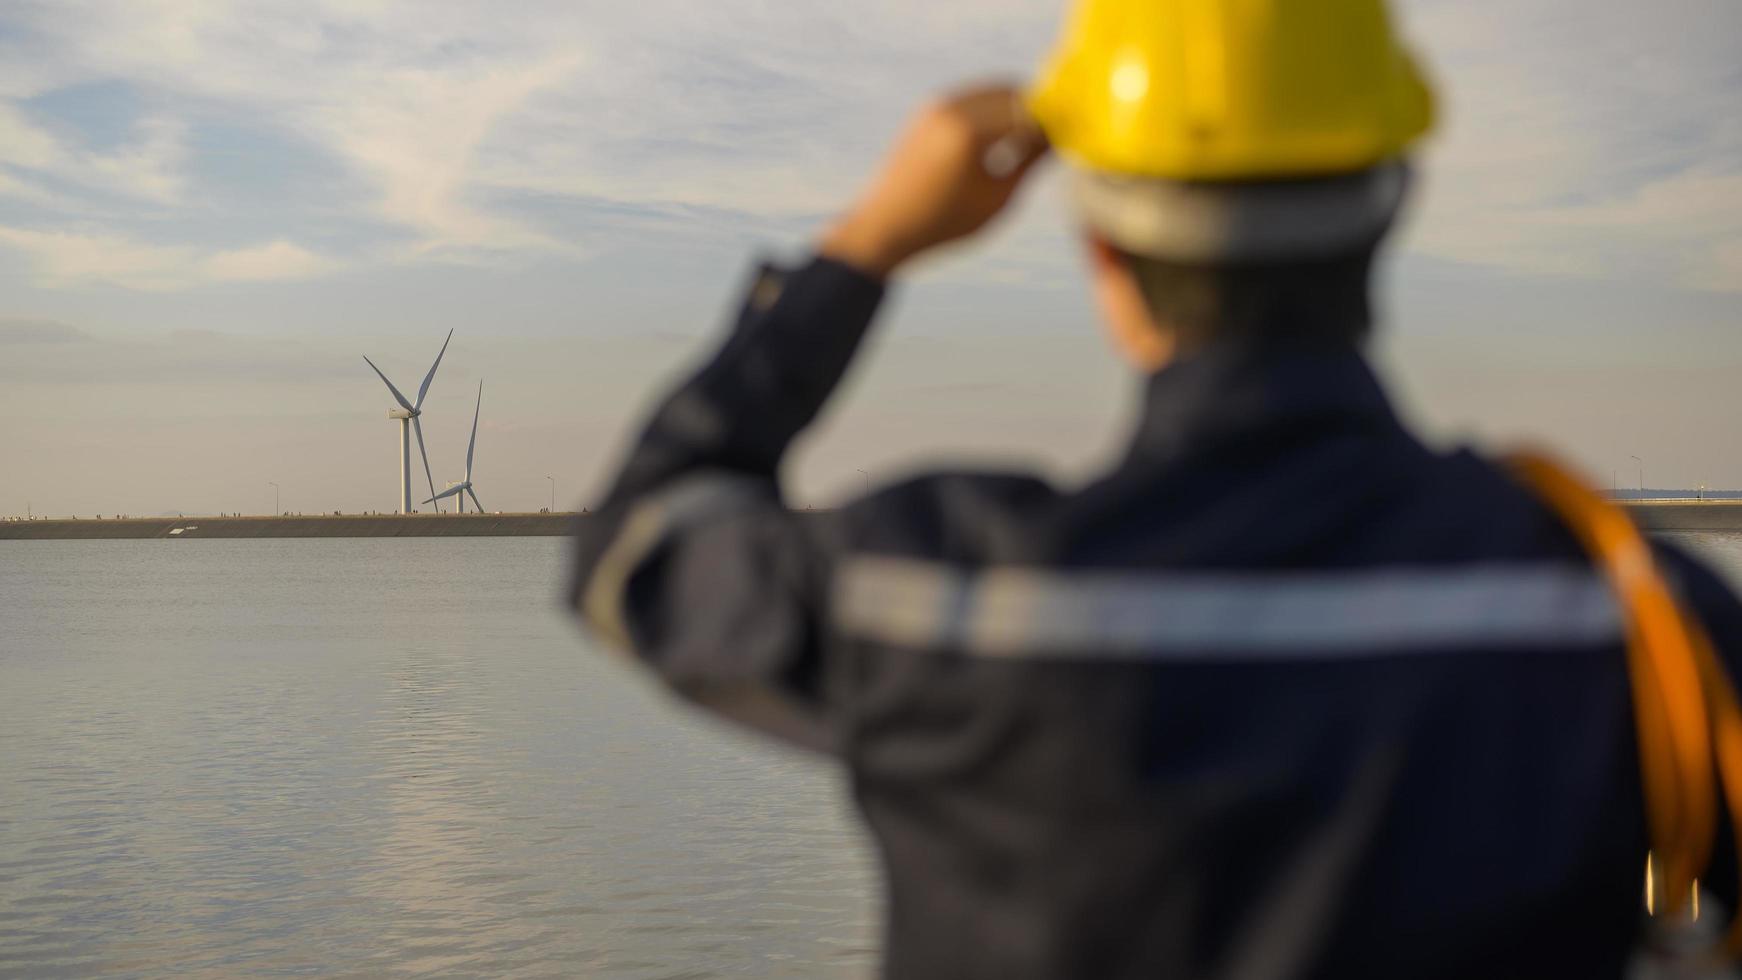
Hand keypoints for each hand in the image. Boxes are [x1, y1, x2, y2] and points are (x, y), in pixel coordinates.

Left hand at [820, 84, 1047, 278]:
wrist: (886, 227)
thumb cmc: (945, 222)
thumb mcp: (997, 199)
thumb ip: (1030, 162)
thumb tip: (1058, 137)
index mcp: (969, 132)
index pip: (1028, 111)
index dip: (1052, 124)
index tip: (1066, 142)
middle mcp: (951, 109)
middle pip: (1012, 92)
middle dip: (1034, 111)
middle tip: (1049, 141)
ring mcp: (937, 106)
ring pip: (993, 91)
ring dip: (1014, 109)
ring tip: (1024, 145)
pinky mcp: (928, 110)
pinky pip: (973, 98)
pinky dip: (992, 111)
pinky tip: (999, 142)